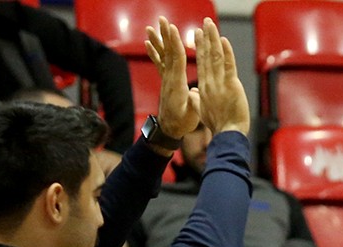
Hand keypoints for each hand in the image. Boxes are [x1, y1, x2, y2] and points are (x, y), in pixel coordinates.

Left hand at [145, 18, 197, 139]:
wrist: (168, 130)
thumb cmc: (182, 123)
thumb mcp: (192, 115)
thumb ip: (193, 103)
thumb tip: (194, 94)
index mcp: (178, 84)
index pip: (176, 60)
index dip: (175, 44)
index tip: (173, 29)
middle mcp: (169, 78)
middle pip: (168, 53)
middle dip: (165, 35)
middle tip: (162, 20)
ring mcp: (166, 79)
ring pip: (162, 56)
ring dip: (158, 40)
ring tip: (151, 26)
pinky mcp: (165, 81)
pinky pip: (158, 64)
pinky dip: (153, 52)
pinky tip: (147, 42)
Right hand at [193, 17, 248, 136]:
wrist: (227, 134)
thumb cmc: (217, 125)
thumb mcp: (202, 111)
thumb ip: (197, 100)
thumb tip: (193, 94)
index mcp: (203, 87)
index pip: (201, 63)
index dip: (199, 47)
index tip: (197, 34)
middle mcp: (209, 82)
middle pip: (206, 56)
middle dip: (205, 38)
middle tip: (205, 23)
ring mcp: (219, 83)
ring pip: (215, 57)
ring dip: (213, 39)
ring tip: (211, 25)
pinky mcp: (231, 86)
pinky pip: (228, 65)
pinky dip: (226, 52)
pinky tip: (223, 40)